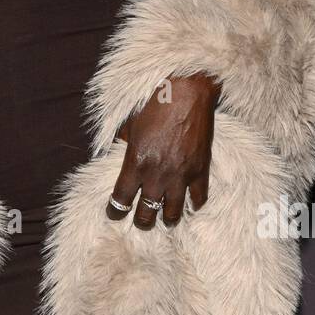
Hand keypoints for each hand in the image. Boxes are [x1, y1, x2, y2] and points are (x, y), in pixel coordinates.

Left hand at [106, 73, 219, 230]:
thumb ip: (124, 143)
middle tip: (141, 221)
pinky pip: (198, 199)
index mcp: (136, 163)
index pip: (121, 199)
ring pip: (173, 213)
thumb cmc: (155, 104)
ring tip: (165, 219)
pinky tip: (189, 204)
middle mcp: (157, 174)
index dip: (115, 211)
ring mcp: (181, 175)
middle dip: (141, 221)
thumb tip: (119, 149)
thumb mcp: (131, 124)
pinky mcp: (200, 171)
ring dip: (167, 219)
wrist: (187, 92)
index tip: (114, 214)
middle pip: (146, 213)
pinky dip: (193, 204)